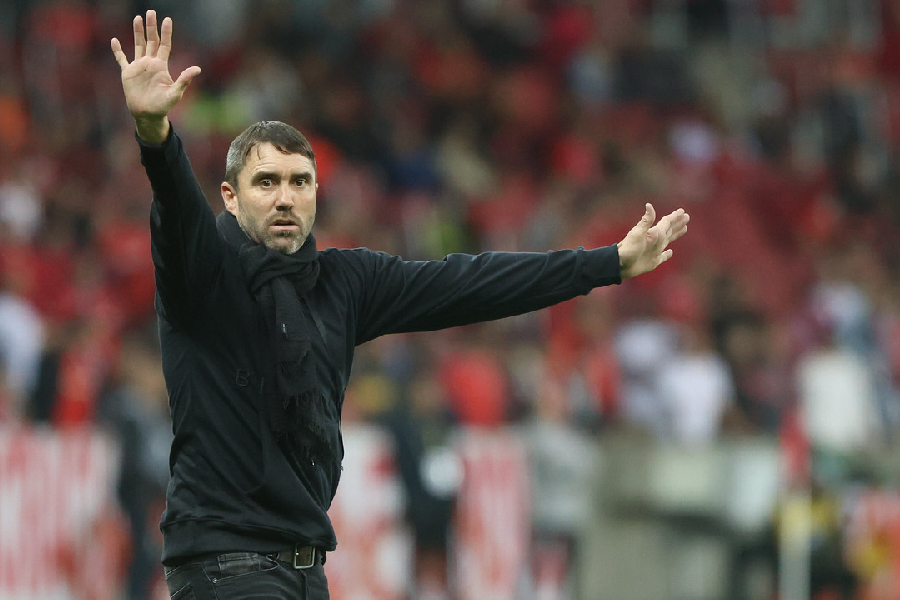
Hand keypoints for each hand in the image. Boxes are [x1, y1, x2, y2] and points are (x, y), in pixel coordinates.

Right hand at [110, 10, 200, 143]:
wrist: (148, 114)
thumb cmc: (163, 105)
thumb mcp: (175, 92)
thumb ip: (184, 79)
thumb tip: (198, 69)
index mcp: (161, 66)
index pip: (164, 45)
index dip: (166, 33)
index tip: (167, 19)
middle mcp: (150, 63)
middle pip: (151, 40)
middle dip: (151, 26)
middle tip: (151, 12)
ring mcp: (138, 67)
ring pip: (138, 45)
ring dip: (138, 32)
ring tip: (137, 18)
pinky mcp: (128, 73)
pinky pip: (122, 59)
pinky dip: (117, 50)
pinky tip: (114, 40)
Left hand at [617, 203, 688, 278]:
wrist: (619, 264)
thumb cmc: (628, 248)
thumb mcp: (638, 233)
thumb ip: (646, 221)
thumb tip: (649, 205)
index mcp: (653, 233)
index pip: (666, 222)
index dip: (674, 217)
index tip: (682, 211)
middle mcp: (655, 241)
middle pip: (669, 230)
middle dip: (678, 223)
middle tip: (686, 217)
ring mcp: (655, 251)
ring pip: (669, 240)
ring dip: (676, 234)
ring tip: (684, 228)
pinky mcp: (653, 261)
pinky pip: (663, 257)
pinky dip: (667, 254)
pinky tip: (670, 252)